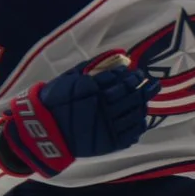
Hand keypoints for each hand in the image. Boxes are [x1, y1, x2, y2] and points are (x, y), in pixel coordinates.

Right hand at [0, 58, 155, 176]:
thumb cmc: (55, 101)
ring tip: (145, 98)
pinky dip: (139, 123)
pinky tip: (140, 117)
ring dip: (143, 103)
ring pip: (135, 112)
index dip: (131, 76)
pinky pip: (132, 132)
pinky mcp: (110, 142)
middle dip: (144, 87)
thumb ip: (93, 66)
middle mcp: (103, 106)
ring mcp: (108, 125)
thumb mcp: (70, 78)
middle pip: (132, 95)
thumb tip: (119, 53)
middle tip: (150, 82)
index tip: (136, 72)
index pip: (120, 79)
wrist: (44, 131)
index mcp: (93, 89)